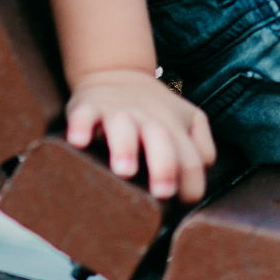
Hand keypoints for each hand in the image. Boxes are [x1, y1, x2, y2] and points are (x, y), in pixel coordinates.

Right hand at [65, 68, 215, 202]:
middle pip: (164, 142)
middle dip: (165, 167)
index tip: (180, 205)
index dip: (191, 185)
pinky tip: (79, 141)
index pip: (193, 160)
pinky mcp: (89, 107)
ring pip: (123, 127)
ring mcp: (119, 112)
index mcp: (177, 128)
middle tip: (163, 192)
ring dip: (125, 147)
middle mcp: (151, 120)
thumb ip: (201, 149)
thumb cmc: (155, 113)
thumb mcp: (188, 121)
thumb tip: (195, 188)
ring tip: (124, 170)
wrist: (117, 74)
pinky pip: (84, 115)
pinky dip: (81, 126)